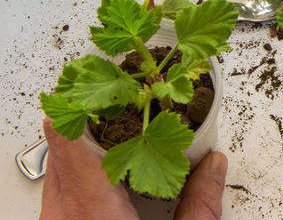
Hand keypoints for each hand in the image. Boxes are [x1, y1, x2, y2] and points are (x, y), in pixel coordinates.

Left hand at [39, 118, 227, 219]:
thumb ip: (199, 205)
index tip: (106, 85)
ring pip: (58, 168)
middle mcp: (63, 214)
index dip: (85, 104)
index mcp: (92, 211)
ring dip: (84, 148)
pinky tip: (106, 173)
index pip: (70, 139)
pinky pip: (58, 190)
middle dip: (93, 122)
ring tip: (117, 135)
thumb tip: (214, 166)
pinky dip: (79, 173)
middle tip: (121, 106)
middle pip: (62, 147)